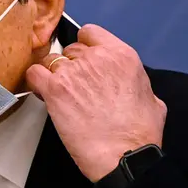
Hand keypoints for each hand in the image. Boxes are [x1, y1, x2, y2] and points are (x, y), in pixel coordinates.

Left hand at [26, 24, 166, 181]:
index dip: (85, 47)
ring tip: (60, 93)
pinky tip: (42, 91)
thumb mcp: (152, 99)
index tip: (84, 60)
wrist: (124, 155)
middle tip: (75, 85)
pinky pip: (35, 73)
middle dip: (71, 65)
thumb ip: (137, 81)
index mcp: (121, 55)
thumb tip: (131, 83)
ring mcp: (73, 71)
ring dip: (54, 74)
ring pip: (52, 60)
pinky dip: (35, 81)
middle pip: (71, 49)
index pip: (90, 33)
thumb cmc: (139, 133)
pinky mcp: (55, 88)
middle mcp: (96, 57)